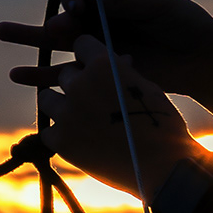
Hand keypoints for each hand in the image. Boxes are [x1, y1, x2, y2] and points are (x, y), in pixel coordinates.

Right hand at [0, 0, 212, 98]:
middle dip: (46, 23)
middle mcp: (96, 16)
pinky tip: (18, 75)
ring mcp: (94, 44)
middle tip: (29, 30)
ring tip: (1, 33)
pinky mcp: (96, 71)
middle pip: (62, 16)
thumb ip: (123, 0)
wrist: (200, 59)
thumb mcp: (156, 5)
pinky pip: (65, 72)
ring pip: (55, 43)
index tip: (79, 8)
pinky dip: (42, 74)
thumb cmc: (183, 23)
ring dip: (29, 40)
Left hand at [37, 35, 201, 195]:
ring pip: (48, 98)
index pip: (81, 44)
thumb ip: (123, 72)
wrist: (164, 167)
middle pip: (65, 74)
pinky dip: (59, 133)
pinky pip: (48, 130)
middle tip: (93, 100)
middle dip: (78, 83)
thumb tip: (118, 60)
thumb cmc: (162, 125)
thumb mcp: (146, 87)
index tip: (94, 67)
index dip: (88, 56)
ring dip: (61, 105)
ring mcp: (67, 113)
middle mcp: (80, 84)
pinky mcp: (61, 141)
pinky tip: (78, 139)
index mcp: (103, 64)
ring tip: (80, 118)